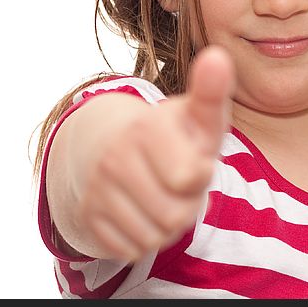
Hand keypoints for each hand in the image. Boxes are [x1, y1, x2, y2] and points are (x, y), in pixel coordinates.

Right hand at [77, 45, 235, 262]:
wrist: (112, 147)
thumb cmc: (173, 136)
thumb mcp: (197, 115)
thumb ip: (212, 92)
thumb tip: (218, 56)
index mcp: (146, 128)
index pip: (192, 177)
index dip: (201, 173)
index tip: (193, 155)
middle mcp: (115, 157)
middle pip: (176, 215)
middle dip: (187, 204)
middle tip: (179, 182)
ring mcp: (97, 189)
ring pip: (154, 237)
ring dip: (167, 225)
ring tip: (162, 195)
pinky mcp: (88, 218)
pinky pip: (132, 250)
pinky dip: (144, 239)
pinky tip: (142, 212)